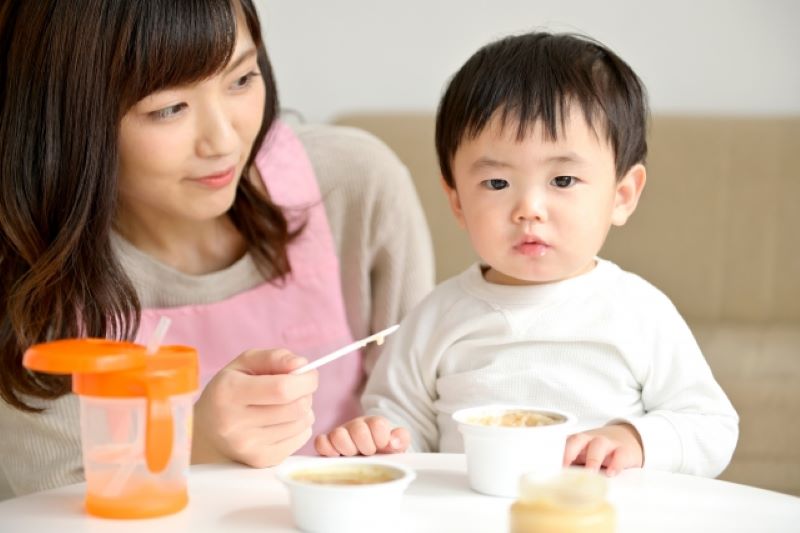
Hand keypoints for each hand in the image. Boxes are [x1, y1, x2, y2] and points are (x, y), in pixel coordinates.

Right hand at [192, 349, 318, 467]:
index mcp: (229, 392)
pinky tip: (284, 421)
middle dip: (306, 393)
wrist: (208, 430)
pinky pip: (301, 439)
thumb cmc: (231, 389)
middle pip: (296, 407)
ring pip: (302, 423)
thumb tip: (301, 365)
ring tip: (286, 404)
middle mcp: (234, 422)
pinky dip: (300, 426)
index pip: (282, 388)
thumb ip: (274, 358)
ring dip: (303, 409)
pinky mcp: (260, 460)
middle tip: (297, 388)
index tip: (308, 374)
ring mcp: (247, 446)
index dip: (304, 380)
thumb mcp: (245, 363)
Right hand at [314, 416, 409, 456]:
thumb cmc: (384, 451)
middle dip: (366, 447)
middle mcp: (356, 425)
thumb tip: (393, 440)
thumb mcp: (397, 445)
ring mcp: (341, 433)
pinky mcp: (327, 443)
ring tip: (354, 456)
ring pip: (338, 435)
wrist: (372, 457)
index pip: (377, 425)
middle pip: (358, 430)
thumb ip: (401, 439)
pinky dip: (328, 450)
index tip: (382, 448)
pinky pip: (321, 442)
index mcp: (375, 424)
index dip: (381, 440)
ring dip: (348, 449)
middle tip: (368, 454)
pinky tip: (338, 457)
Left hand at [563, 423, 643, 475]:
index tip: (549, 468)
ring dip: (593, 459)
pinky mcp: (623, 450)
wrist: (627, 437)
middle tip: (564, 468)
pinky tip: (611, 473)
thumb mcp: (584, 454)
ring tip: (590, 473)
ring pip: (598, 445)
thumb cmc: (598, 450)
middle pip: (577, 440)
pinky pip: (620, 455)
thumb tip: (556, 482)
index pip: (562, 445)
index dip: (555, 455)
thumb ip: (572, 465)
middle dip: (569, 453)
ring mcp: (607, 443)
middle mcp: (589, 440)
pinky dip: (616, 464)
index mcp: (576, 442)